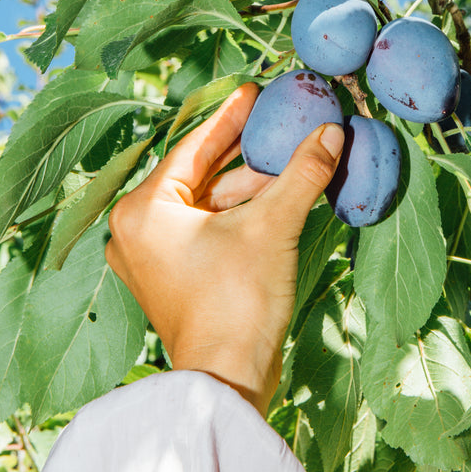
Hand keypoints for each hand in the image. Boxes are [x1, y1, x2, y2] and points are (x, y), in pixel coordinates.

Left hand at [105, 82, 344, 415]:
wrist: (228, 380)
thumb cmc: (237, 301)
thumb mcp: (272, 225)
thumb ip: (301, 173)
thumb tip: (331, 132)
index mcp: (144, 211)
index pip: (192, 148)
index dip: (228, 117)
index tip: (253, 91)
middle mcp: (139, 231)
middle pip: (199, 174)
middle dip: (242, 150)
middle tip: (273, 118)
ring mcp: (155, 257)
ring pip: (207, 202)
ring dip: (249, 184)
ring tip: (289, 158)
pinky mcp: (176, 277)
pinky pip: (208, 228)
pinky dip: (241, 212)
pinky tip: (279, 195)